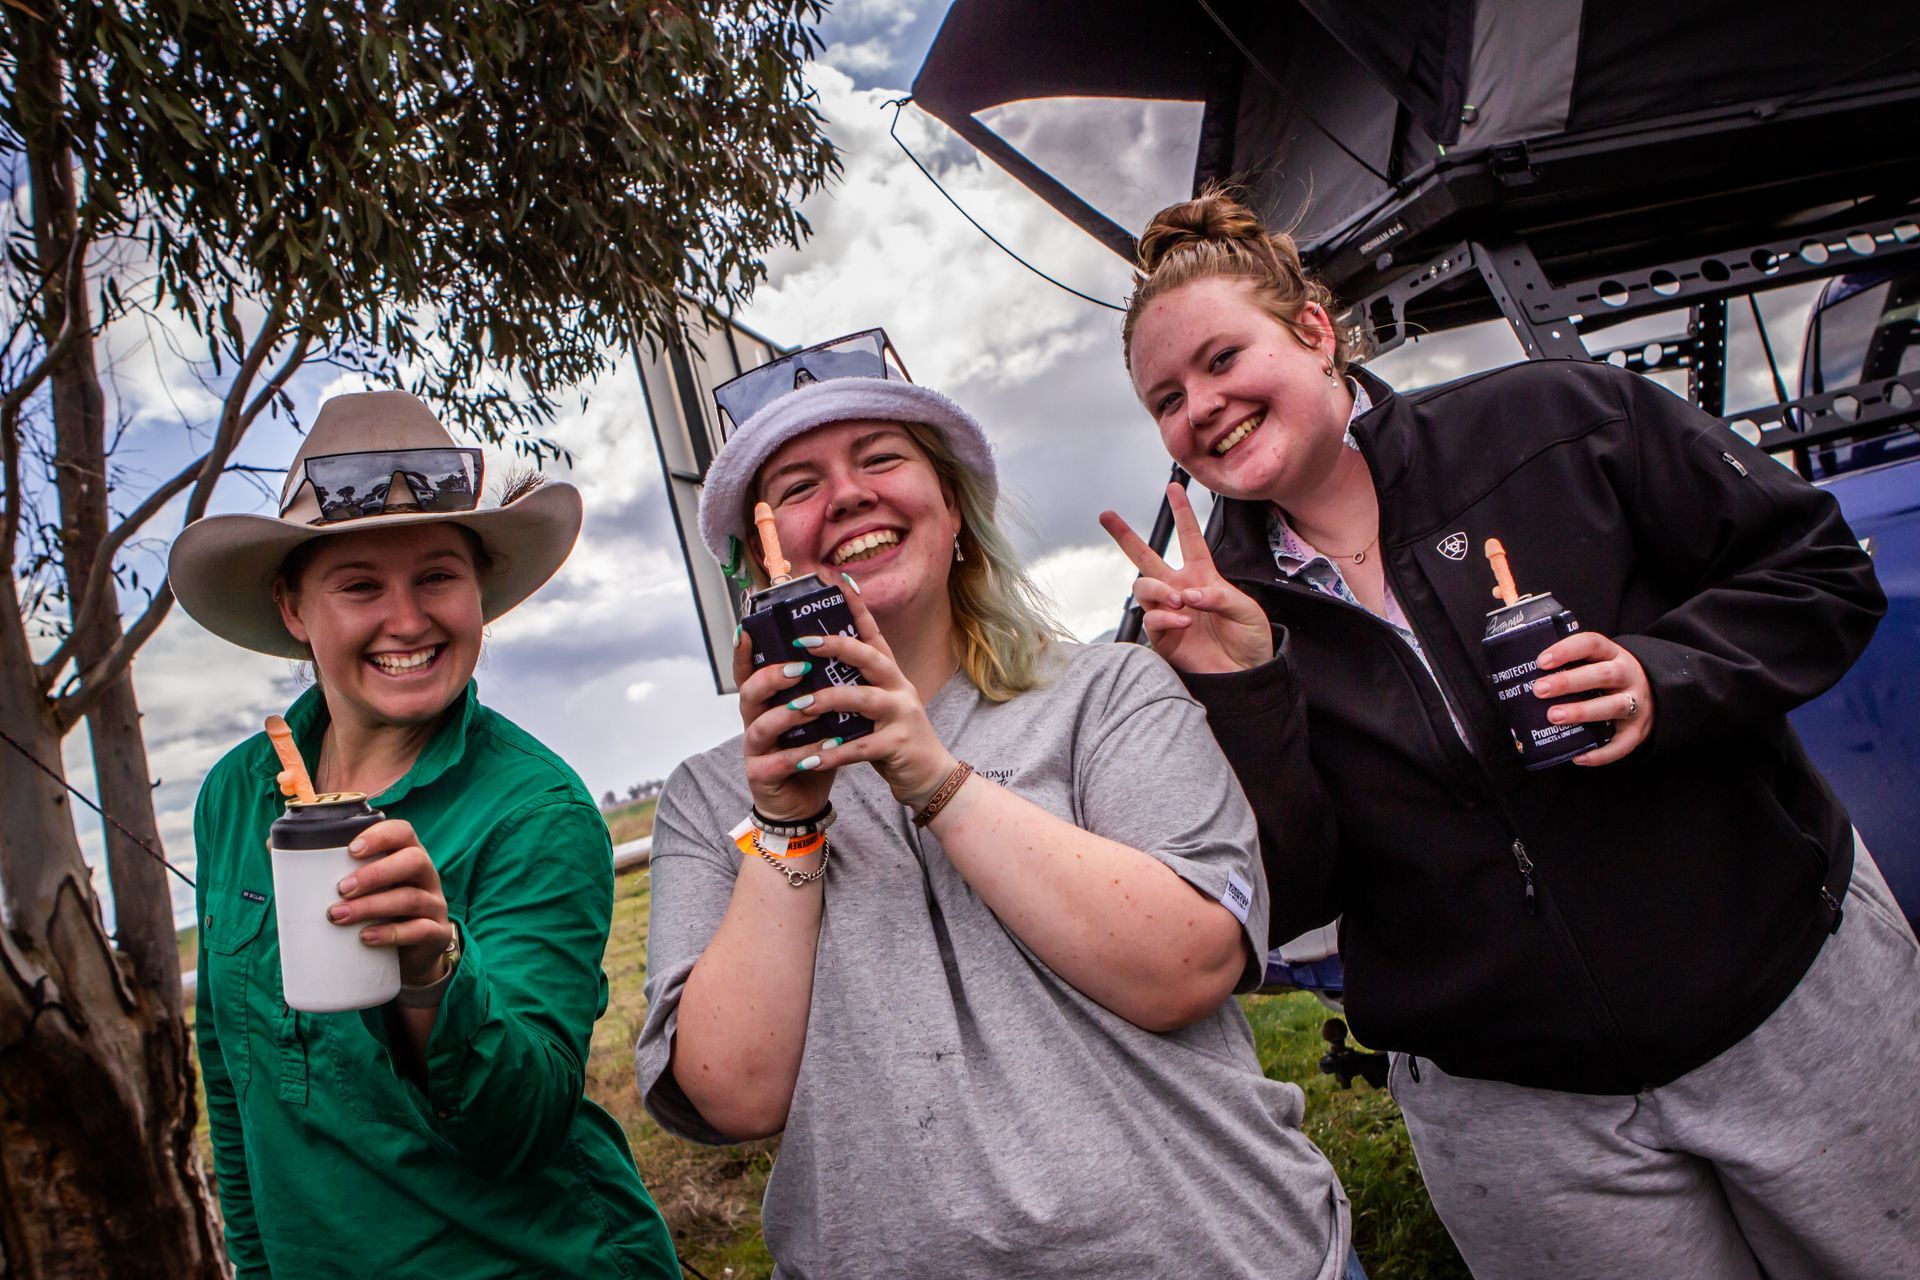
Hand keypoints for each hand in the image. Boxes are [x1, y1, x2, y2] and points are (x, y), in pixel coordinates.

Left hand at [327, 818, 453, 985]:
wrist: (408, 957)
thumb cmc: (376, 911)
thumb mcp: (359, 888)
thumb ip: (322, 868)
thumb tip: (272, 844)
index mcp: (405, 855)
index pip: (403, 832)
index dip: (381, 836)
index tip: (352, 849)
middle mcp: (425, 875)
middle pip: (412, 861)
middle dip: (375, 873)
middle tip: (340, 889)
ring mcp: (433, 905)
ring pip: (411, 897)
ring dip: (373, 905)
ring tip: (339, 916)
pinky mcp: (434, 933)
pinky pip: (419, 930)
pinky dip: (391, 933)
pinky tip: (367, 938)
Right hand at [735, 624, 837, 823]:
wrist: (805, 803)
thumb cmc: (811, 752)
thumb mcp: (817, 717)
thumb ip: (821, 689)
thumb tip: (848, 649)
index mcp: (766, 704)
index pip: (750, 672)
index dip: (744, 652)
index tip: (748, 628)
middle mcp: (754, 723)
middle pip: (748, 693)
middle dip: (772, 678)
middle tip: (799, 668)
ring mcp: (755, 751)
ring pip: (760, 727)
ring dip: (787, 715)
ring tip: (812, 707)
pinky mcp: (762, 776)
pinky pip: (779, 763)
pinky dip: (802, 755)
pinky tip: (823, 751)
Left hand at [758, 569, 955, 808]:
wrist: (930, 777)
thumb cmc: (895, 738)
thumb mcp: (878, 706)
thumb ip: (854, 688)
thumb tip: (813, 672)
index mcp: (891, 675)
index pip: (874, 634)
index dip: (858, 608)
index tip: (838, 581)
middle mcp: (899, 688)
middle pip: (869, 657)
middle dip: (835, 646)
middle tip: (800, 641)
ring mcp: (901, 715)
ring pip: (861, 700)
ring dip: (825, 702)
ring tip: (794, 706)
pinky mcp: (897, 745)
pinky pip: (860, 747)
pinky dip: (833, 753)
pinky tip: (810, 758)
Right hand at [1099, 484, 1271, 673]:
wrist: (1245, 676)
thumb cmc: (1249, 639)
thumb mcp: (1246, 610)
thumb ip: (1219, 596)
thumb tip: (1189, 594)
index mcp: (1202, 576)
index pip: (1189, 539)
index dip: (1182, 514)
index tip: (1173, 488)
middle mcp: (1179, 590)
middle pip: (1146, 558)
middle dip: (1125, 536)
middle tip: (1107, 516)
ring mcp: (1167, 613)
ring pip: (1142, 587)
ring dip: (1158, 589)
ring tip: (1179, 601)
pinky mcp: (1161, 638)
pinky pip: (1150, 619)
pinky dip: (1166, 617)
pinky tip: (1184, 621)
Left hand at [1532, 631, 1654, 765]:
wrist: (1655, 695)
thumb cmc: (1607, 679)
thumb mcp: (1596, 662)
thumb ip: (1569, 665)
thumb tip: (1520, 675)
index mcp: (1613, 654)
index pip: (1592, 643)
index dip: (1566, 650)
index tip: (1541, 661)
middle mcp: (1629, 676)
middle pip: (1604, 675)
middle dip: (1569, 682)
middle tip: (1539, 689)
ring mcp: (1636, 704)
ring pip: (1614, 706)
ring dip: (1582, 712)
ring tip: (1553, 716)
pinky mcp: (1637, 731)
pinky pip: (1622, 744)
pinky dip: (1601, 753)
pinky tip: (1577, 756)